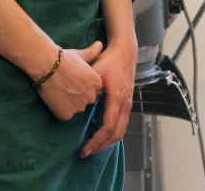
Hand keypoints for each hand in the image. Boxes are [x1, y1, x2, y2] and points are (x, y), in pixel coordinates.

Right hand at [35, 41, 103, 120]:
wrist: (48, 66)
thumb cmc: (64, 58)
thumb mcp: (81, 54)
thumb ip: (92, 53)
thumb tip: (100, 44)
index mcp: (97, 84)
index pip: (93, 91)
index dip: (82, 87)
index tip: (73, 81)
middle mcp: (91, 97)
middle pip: (86, 101)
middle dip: (77, 97)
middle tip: (65, 86)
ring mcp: (79, 107)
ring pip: (75, 108)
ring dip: (69, 104)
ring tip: (59, 91)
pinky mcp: (67, 115)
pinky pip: (64, 115)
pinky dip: (59, 109)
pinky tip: (54, 98)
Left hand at [80, 35, 135, 156]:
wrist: (125, 52)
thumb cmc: (109, 60)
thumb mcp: (96, 71)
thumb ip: (87, 86)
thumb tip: (76, 101)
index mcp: (117, 98)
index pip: (108, 127)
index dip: (96, 140)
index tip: (84, 148)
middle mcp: (126, 105)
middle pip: (116, 134)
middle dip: (101, 146)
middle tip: (85, 152)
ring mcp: (128, 105)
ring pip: (121, 132)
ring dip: (106, 143)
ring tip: (91, 148)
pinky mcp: (127, 104)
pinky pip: (121, 126)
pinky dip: (111, 135)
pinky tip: (100, 137)